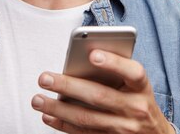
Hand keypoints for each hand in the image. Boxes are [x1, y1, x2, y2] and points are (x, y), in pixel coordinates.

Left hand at [31, 50, 173, 133]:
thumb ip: (117, 70)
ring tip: (37, 99)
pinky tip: (48, 116)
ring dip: (58, 109)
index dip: (113, 63)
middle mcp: (136, 108)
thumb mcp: (137, 84)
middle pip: (99, 96)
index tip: (92, 54)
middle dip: (68, 86)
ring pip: (86, 118)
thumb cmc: (138, 99)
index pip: (132, 72)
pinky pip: (84, 133)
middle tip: (44, 78)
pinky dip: (63, 125)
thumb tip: (82, 59)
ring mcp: (123, 128)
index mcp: (142, 87)